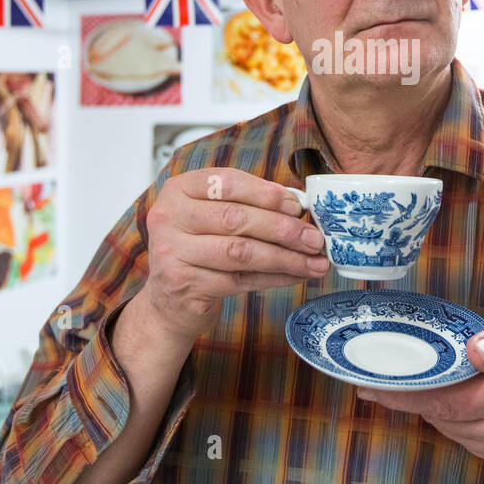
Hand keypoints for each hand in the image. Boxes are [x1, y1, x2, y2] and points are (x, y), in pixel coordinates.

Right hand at [130, 168, 328, 342]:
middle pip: (235, 218)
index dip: (266, 194)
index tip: (297, 206)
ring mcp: (172, 253)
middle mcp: (168, 217)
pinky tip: (296, 276)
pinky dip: (275, 278)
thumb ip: (247, 205)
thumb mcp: (212, 217)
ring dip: (285, 257)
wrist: (168, 300)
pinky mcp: (185, 285)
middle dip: (283, 229)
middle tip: (314, 238)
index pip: (226, 183)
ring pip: (241, 252)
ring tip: (314, 261)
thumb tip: (296, 205)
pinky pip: (240, 280)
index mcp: (178, 189)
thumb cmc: (198, 249)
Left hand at [358, 310, 483, 463]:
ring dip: (425, 406)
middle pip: (440, 414)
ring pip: (446, 426)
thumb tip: (473, 351)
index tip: (374, 383)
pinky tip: (439, 397)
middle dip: (403, 399)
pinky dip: (444, 417)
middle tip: (371, 382)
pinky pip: (458, 434)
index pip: (448, 398)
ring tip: (403, 384)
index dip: (407, 393)